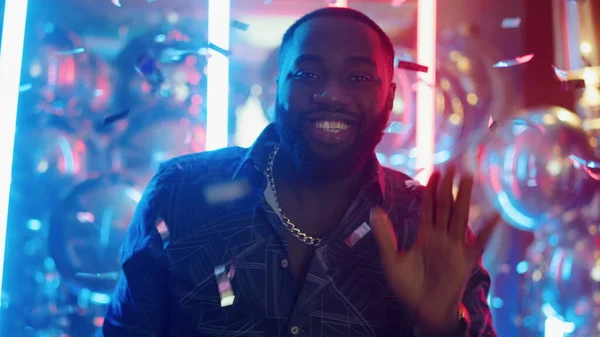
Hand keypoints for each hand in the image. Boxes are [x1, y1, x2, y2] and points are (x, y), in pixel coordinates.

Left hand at [370, 167, 498, 334]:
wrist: (423, 311)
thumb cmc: (408, 287)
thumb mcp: (391, 260)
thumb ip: (385, 236)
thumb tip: (374, 210)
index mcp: (425, 235)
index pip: (429, 207)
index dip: (431, 189)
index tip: (434, 170)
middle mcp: (441, 237)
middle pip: (446, 206)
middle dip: (449, 186)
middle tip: (454, 165)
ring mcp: (454, 248)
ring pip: (460, 217)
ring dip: (464, 198)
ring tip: (469, 178)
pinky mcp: (465, 262)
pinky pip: (478, 243)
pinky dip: (487, 230)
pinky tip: (496, 216)